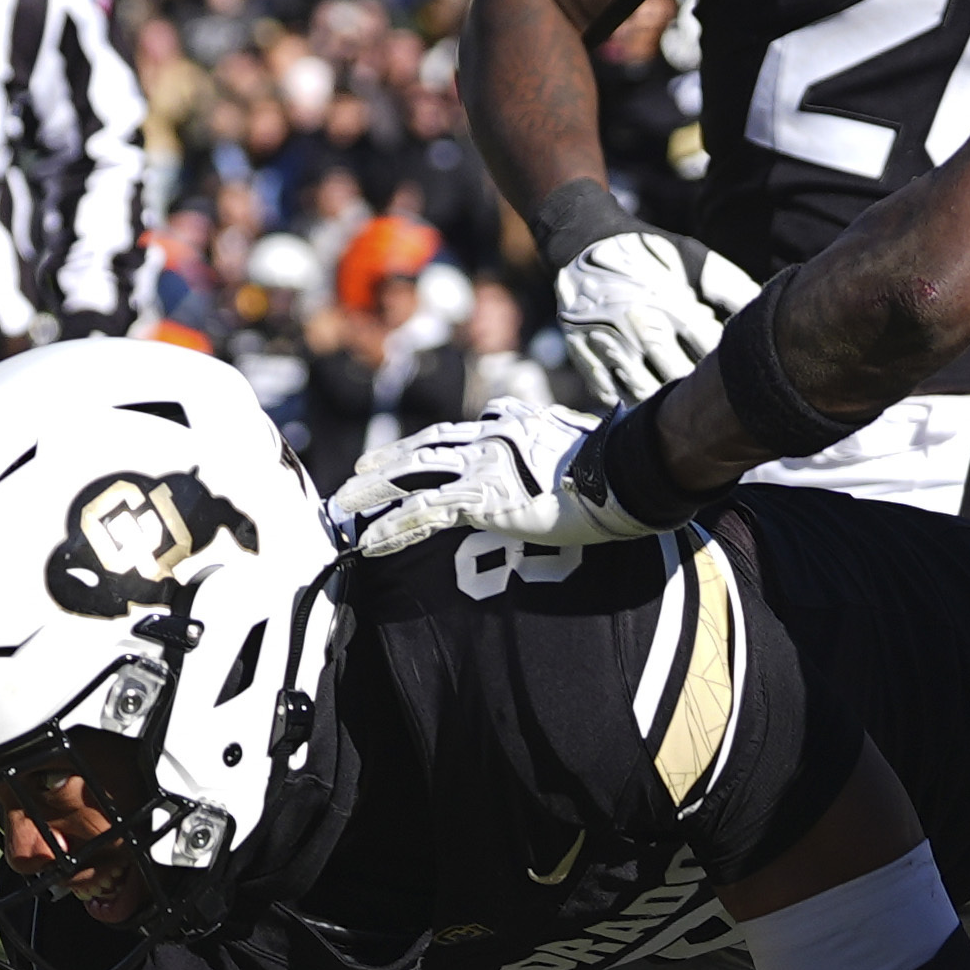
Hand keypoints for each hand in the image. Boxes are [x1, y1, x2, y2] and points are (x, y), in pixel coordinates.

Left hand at [334, 402, 657, 559]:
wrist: (624, 472)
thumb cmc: (616, 464)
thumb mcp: (582, 442)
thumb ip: (558, 435)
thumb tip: (565, 431)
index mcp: (512, 425)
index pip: (457, 434)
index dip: (425, 446)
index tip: (403, 456)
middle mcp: (490, 438)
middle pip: (424, 447)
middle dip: (386, 462)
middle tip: (356, 477)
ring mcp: (482, 465)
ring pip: (412, 475)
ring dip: (373, 493)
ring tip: (344, 508)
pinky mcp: (482, 497)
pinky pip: (424, 514)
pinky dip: (393, 528)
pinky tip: (370, 544)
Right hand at [549, 225, 758, 409]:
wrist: (585, 243)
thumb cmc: (652, 255)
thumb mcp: (696, 262)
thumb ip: (733, 290)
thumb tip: (768, 317)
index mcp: (672, 304)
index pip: (708, 350)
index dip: (724, 364)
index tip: (735, 372)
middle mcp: (640, 326)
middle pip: (678, 378)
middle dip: (697, 390)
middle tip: (714, 399)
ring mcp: (608, 343)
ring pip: (643, 393)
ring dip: (665, 406)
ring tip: (684, 409)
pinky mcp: (583, 355)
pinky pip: (611, 395)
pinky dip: (630, 404)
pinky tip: (649, 406)